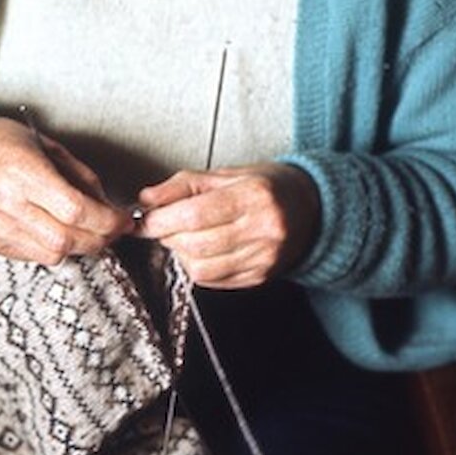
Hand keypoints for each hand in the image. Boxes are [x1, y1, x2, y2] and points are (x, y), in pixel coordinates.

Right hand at [0, 115, 133, 264]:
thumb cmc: (3, 144)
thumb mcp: (50, 147)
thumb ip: (82, 179)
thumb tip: (109, 209)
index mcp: (21, 170)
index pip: (74, 209)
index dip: (106, 220)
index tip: (122, 220)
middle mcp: (4, 201)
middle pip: (66, 238)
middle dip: (99, 238)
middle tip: (112, 230)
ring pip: (52, 253)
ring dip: (79, 246)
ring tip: (87, 231)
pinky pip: (33, 255)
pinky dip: (53, 247)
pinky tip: (56, 230)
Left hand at [137, 162, 319, 289]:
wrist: (311, 209)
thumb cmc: (267, 187)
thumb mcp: (227, 173)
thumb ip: (184, 185)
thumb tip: (147, 200)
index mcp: (255, 195)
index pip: (195, 214)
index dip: (162, 220)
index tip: (144, 219)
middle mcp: (263, 229)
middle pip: (196, 244)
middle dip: (168, 236)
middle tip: (163, 225)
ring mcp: (264, 258)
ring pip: (202, 268)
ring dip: (182, 254)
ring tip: (187, 236)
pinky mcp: (260, 277)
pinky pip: (213, 281)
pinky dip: (198, 267)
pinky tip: (204, 250)